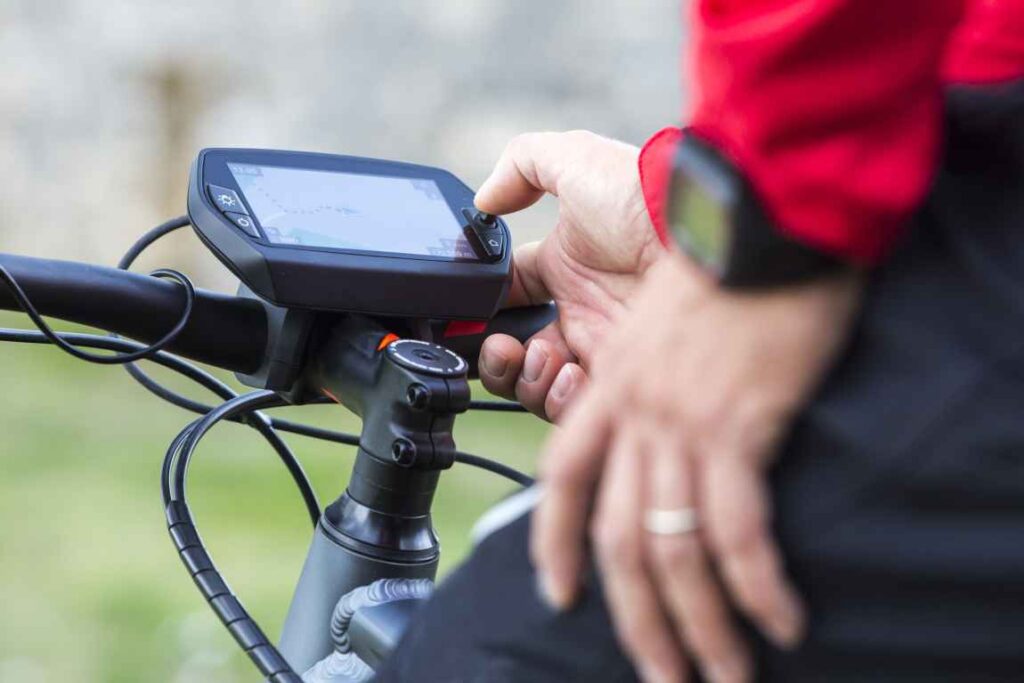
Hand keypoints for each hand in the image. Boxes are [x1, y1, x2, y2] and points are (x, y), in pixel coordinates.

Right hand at [475, 130, 665, 420]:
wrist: (699, 238)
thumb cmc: (641, 196)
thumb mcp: (575, 160)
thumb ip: (520, 166)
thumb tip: (483, 200)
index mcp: (563, 265)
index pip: (508, 296)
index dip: (480, 308)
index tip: (465, 314)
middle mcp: (580, 309)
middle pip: (518, 352)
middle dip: (497, 359)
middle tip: (504, 348)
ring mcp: (602, 346)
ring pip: (540, 385)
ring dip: (524, 380)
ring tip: (540, 359)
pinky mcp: (624, 380)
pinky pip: (579, 410)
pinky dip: (561, 400)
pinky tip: (569, 374)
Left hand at [532, 256, 863, 682]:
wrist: (767, 215)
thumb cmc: (727, 258)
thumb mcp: (663, 311)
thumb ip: (652, 365)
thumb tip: (671, 412)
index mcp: (613, 381)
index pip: (562, 475)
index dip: (551, 540)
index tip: (558, 591)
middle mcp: (636, 409)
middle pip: (613, 536)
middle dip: (634, 617)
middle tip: (659, 670)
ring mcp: (681, 420)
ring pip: (670, 548)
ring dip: (695, 625)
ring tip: (717, 673)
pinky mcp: (737, 423)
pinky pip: (736, 529)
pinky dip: (756, 586)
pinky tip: (777, 620)